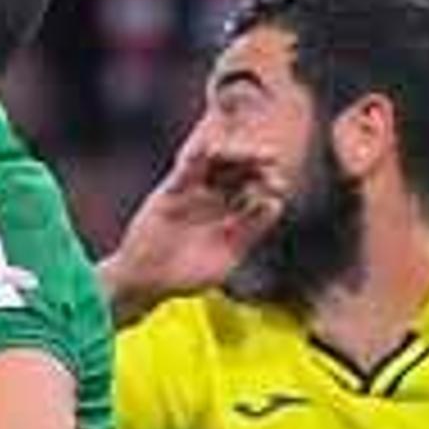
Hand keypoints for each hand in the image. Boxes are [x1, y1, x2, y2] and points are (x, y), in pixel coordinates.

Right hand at [107, 116, 283, 311]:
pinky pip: (185, 170)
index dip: (269, 185)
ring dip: (231, 153)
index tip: (281, 184)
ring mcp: (195, 193)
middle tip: (271, 157)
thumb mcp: (227, 256)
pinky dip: (196, 155)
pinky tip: (209, 147)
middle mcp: (217, 200)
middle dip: (254, 163)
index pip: (256, 193)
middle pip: (239, 173)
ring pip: (216, 166)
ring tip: (244, 148)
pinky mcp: (172, 191)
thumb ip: (251, 231)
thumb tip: (276, 204)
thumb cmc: (188, 277)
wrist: (147, 281)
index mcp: (234, 216)